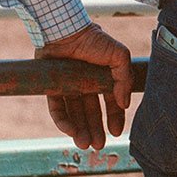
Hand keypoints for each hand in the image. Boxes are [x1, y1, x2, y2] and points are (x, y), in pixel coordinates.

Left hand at [40, 22, 134, 148]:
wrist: (65, 29)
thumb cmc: (93, 39)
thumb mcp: (119, 55)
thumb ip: (124, 78)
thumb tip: (125, 103)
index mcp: (102, 78)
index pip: (110, 102)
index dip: (115, 118)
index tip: (117, 132)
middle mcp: (84, 85)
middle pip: (91, 113)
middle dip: (96, 130)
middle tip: (99, 146)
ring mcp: (68, 87)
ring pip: (75, 114)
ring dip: (80, 130)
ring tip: (85, 145)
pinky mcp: (51, 88)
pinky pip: (57, 109)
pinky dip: (64, 121)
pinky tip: (71, 131)